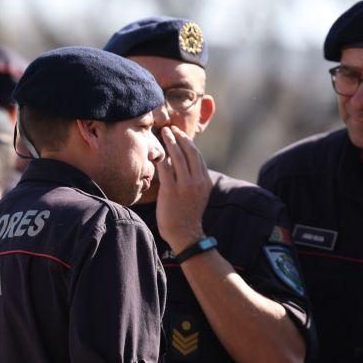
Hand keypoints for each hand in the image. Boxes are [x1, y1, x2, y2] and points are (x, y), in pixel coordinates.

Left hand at [155, 126, 212, 251]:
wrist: (185, 234)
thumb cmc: (189, 214)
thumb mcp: (199, 194)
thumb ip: (196, 179)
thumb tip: (187, 163)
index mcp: (205, 181)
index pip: (197, 155)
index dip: (188, 142)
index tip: (180, 134)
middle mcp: (197, 181)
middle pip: (189, 152)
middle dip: (179, 137)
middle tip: (171, 128)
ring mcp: (184, 185)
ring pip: (177, 156)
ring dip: (170, 142)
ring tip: (163, 133)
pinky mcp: (171, 191)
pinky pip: (165, 168)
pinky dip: (161, 157)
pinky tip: (157, 151)